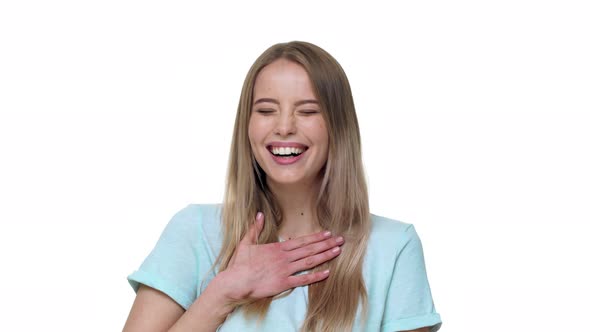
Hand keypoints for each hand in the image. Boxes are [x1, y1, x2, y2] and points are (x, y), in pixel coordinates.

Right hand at [215, 212, 343, 302]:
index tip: (328, 234)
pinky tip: (327, 273)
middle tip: (341, 240)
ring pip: (309, 262)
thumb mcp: (246, 243)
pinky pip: (303, 280)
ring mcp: (285, 270)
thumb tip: (259, 214)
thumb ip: (255, 228)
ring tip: (337, 252)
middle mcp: (284, 258)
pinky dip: (316, 277)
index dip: (316, 237)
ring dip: (324, 256)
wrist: (235, 282)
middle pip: (309, 249)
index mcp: (277, 248)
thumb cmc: (240, 264)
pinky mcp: (283, 283)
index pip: (301, 241)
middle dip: (326, 244)